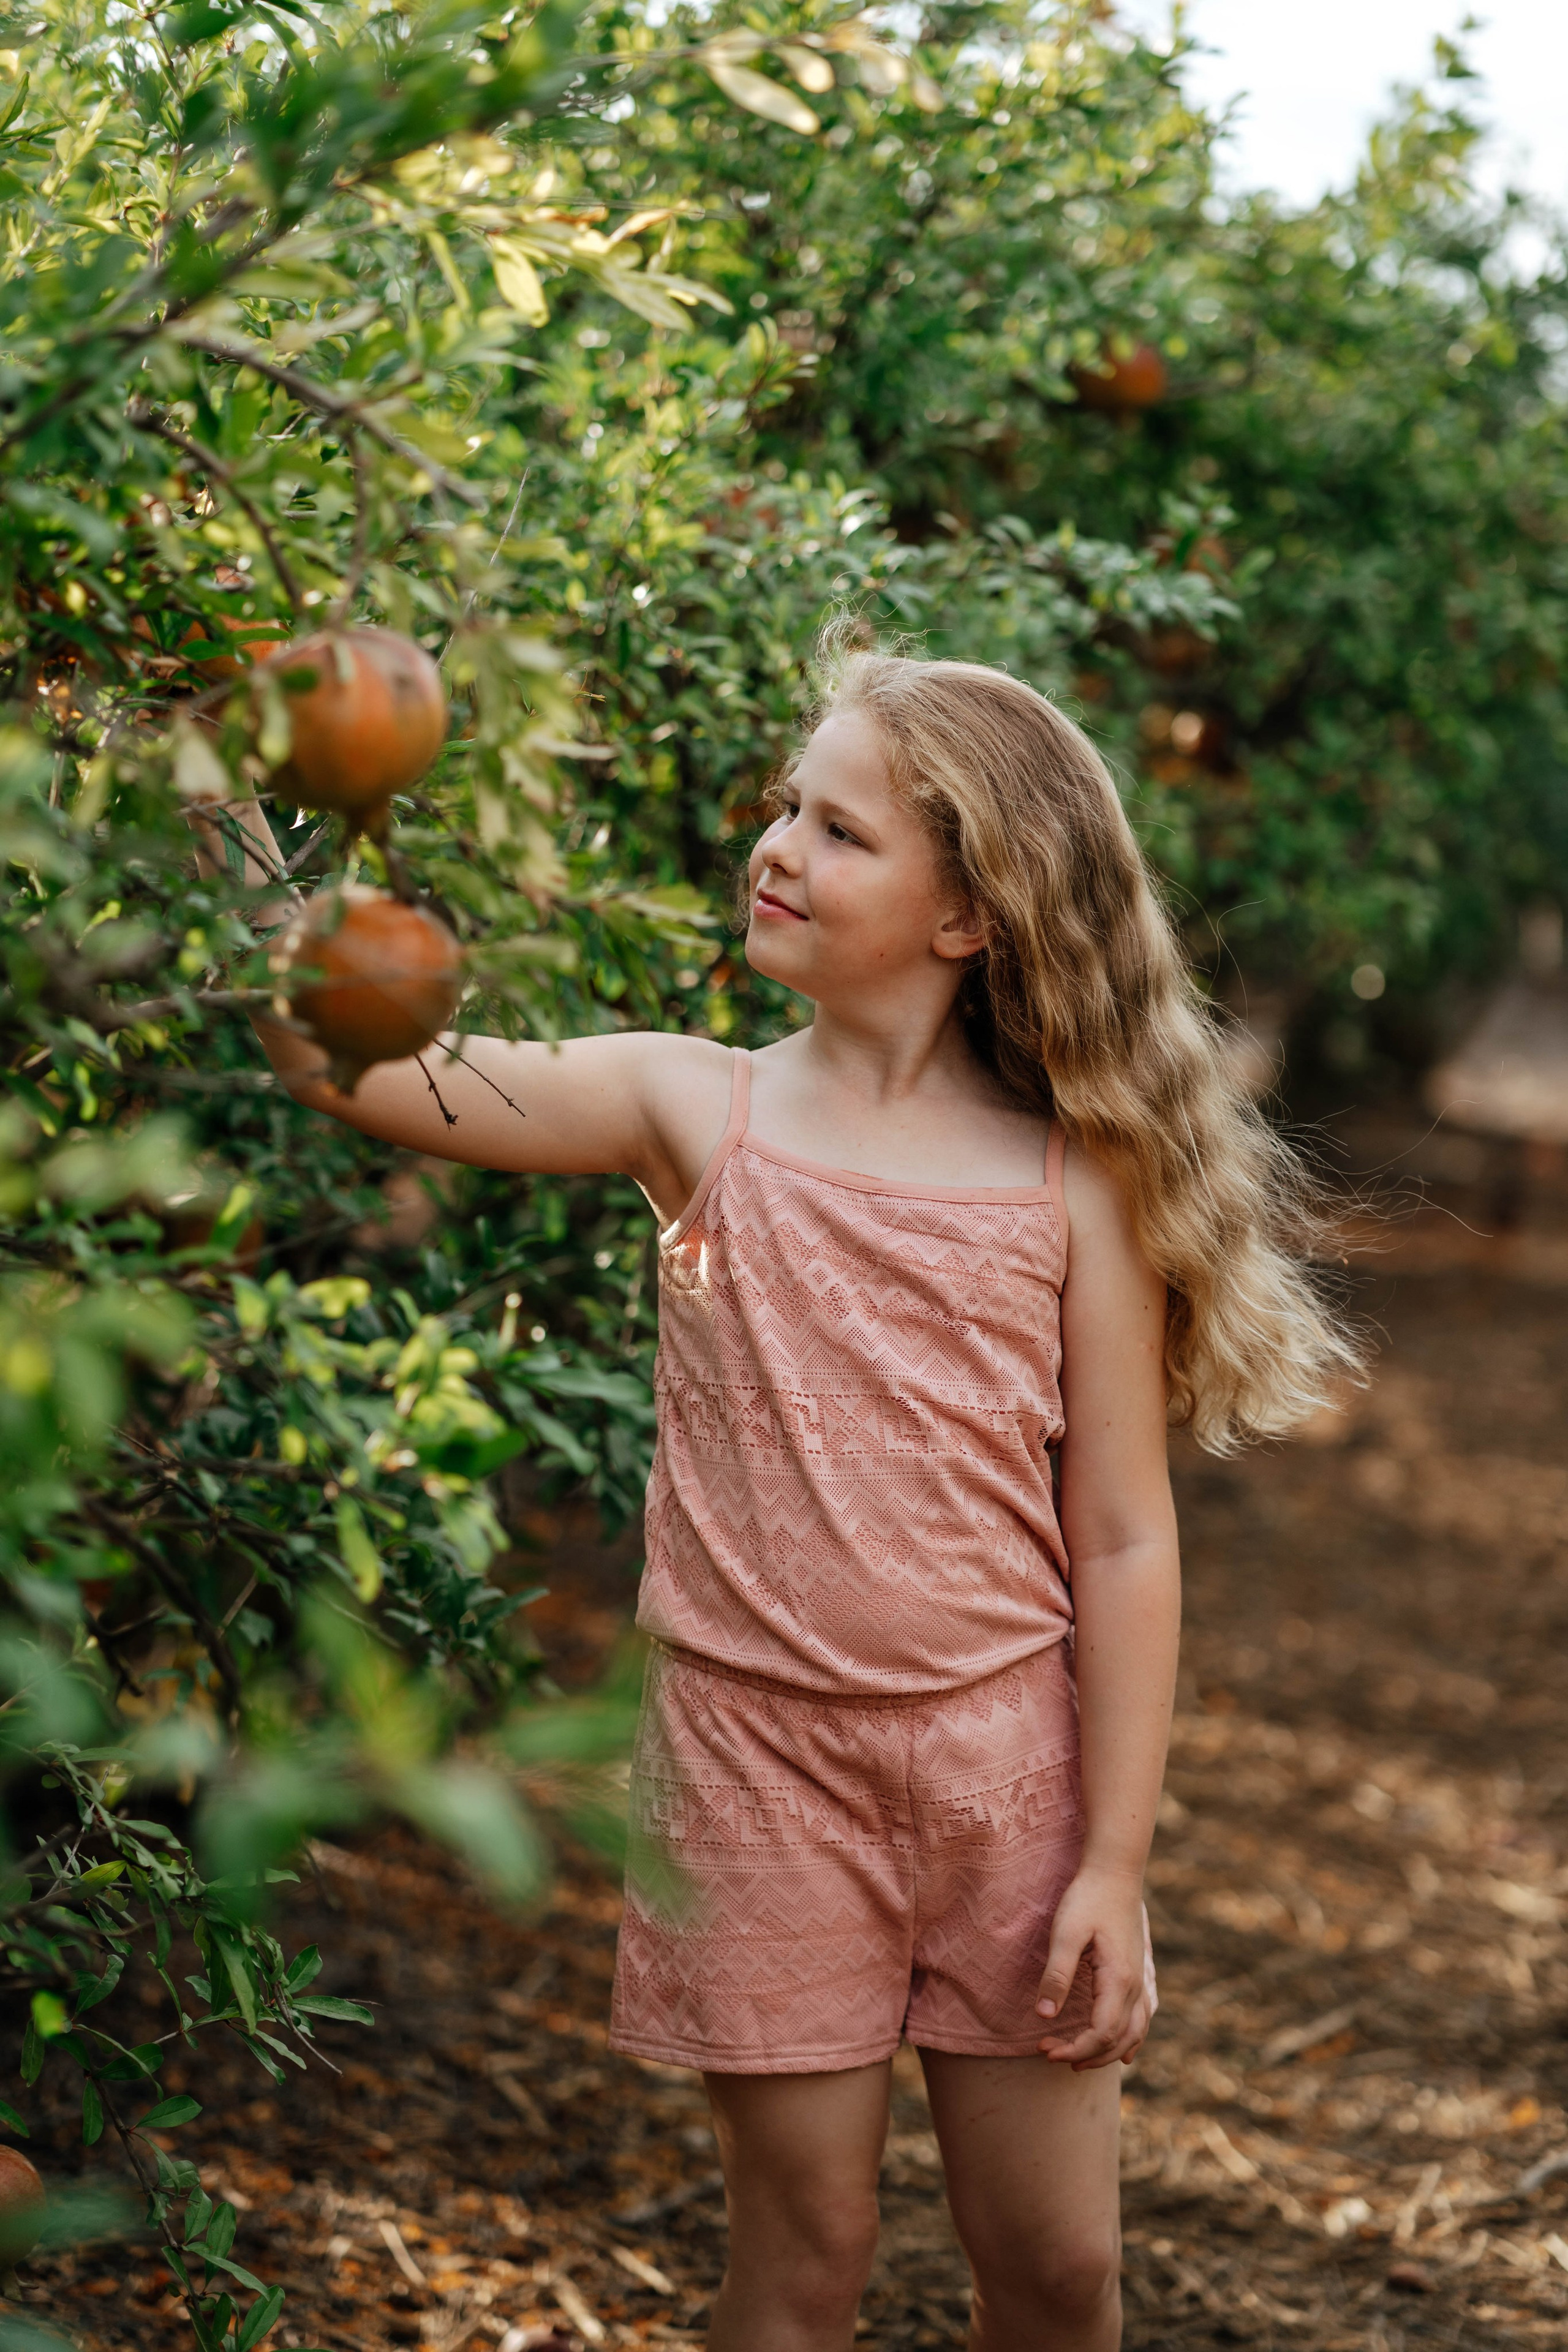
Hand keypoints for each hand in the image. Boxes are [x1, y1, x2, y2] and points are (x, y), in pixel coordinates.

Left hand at [1034, 1862, 1155, 2070]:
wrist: (1114, 1871)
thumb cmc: (1087, 1898)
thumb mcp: (1066, 1933)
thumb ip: (1057, 1975)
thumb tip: (1044, 2016)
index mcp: (1118, 1980)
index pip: (1100, 2034)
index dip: (1074, 2049)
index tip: (1044, 2050)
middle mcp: (1135, 1987)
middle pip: (1117, 2041)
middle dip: (1085, 2055)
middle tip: (1050, 2054)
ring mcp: (1140, 1980)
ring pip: (1132, 2034)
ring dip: (1106, 2053)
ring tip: (1078, 2061)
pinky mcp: (1138, 1973)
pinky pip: (1141, 2019)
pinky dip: (1130, 2040)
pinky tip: (1122, 2052)